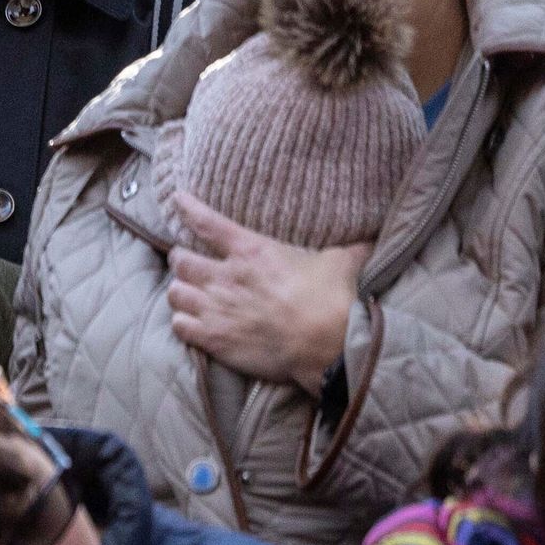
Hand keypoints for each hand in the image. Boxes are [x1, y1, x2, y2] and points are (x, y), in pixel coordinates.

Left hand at [167, 195, 365, 382]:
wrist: (329, 345)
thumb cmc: (335, 300)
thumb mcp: (342, 262)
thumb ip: (349, 249)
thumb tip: (370, 241)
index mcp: (252, 251)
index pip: (207, 222)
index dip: (188, 208)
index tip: (177, 200)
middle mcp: (226, 276)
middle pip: (180, 259)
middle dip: (181, 259)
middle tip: (187, 262)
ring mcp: (216, 308)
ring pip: (174, 292)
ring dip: (180, 291)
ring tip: (186, 293)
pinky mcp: (215, 338)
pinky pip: (179, 325)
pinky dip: (181, 322)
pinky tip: (189, 323)